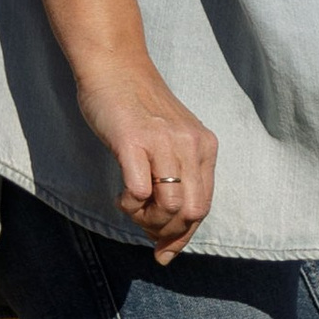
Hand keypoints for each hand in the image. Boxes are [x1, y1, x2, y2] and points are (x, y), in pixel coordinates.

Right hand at [75, 55, 218, 264]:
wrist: (115, 68)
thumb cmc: (138, 110)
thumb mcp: (171, 142)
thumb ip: (177, 181)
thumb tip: (167, 241)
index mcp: (204, 146)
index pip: (202, 207)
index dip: (183, 236)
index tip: (164, 251)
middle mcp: (190, 144)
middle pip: (190, 213)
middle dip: (165, 232)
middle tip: (142, 227)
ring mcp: (163, 142)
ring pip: (168, 207)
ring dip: (144, 218)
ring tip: (130, 204)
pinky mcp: (133, 141)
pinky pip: (138, 192)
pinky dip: (129, 204)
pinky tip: (121, 192)